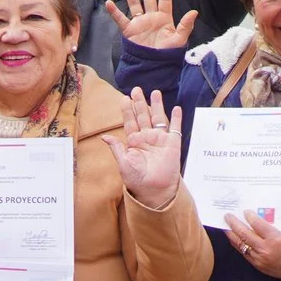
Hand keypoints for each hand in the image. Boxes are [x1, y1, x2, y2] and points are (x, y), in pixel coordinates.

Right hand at [109, 0, 198, 51]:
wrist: (153, 66)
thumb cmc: (167, 54)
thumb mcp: (179, 39)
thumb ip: (185, 26)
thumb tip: (194, 12)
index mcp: (164, 18)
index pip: (165, 0)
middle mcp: (151, 18)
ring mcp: (140, 23)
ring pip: (134, 5)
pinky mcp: (129, 30)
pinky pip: (120, 19)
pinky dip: (114, 12)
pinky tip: (109, 3)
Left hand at [109, 88, 184, 210]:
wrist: (154, 190)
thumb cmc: (137, 180)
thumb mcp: (124, 163)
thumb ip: (116, 148)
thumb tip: (104, 137)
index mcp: (134, 142)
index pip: (130, 122)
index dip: (127, 110)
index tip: (124, 98)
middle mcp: (146, 138)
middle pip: (143, 116)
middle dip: (140, 103)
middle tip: (136, 89)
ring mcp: (160, 140)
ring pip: (157, 118)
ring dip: (156, 105)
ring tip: (154, 92)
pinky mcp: (172, 144)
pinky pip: (175, 129)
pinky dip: (176, 119)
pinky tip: (176, 108)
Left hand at [223, 209, 280, 280]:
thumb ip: (276, 226)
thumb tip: (263, 215)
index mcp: (275, 239)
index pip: (257, 224)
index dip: (250, 216)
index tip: (245, 211)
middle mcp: (265, 249)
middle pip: (244, 233)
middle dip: (234, 223)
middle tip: (227, 216)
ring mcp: (259, 258)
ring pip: (241, 244)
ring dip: (231, 234)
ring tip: (226, 226)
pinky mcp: (256, 265)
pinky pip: (243, 252)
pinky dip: (237, 244)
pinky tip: (233, 238)